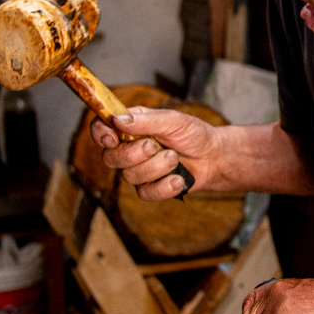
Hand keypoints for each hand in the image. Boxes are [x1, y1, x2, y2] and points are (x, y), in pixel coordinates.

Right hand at [90, 106, 219, 200]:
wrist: (213, 157)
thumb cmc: (192, 134)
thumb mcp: (173, 120)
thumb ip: (145, 120)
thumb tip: (117, 120)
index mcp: (130, 128)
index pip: (101, 130)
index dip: (100, 134)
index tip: (112, 137)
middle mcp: (129, 149)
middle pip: (110, 158)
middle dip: (134, 154)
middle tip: (155, 146)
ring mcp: (138, 171)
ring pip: (130, 176)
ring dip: (157, 167)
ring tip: (175, 158)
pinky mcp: (149, 189)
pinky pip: (146, 193)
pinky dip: (165, 185)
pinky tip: (178, 178)